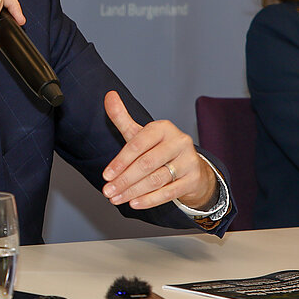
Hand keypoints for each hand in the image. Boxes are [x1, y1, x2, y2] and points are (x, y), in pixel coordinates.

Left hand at [101, 91, 216, 209]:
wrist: (190, 167)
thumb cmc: (159, 149)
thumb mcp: (140, 133)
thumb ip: (122, 117)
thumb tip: (109, 95)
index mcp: (163, 127)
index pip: (138, 144)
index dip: (120, 161)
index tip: (106, 176)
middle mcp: (179, 141)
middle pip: (146, 164)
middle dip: (124, 180)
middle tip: (107, 192)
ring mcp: (188, 160)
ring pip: (156, 179)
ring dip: (133, 192)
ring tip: (116, 199)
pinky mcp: (193, 178)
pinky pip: (169, 192)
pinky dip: (150, 200)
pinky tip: (134, 203)